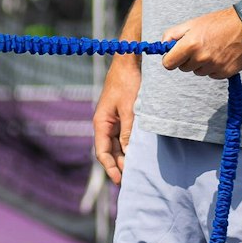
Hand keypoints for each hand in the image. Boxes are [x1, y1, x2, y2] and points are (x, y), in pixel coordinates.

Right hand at [93, 58, 140, 185]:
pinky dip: (131, 145)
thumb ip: (128, 132)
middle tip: (132, 179)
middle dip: (119, 165)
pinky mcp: (123, 116)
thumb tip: (128, 154)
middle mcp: (105, 124)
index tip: (120, 180)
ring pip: (118, 145)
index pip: (103, 152)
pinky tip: (140, 152)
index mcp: (101, 123)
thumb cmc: (127, 83)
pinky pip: (125, 135)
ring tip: (137, 170)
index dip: (110, 168)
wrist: (130, 62)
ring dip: (126, 157)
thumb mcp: (129, 109)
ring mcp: (114, 120)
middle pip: (110, 151)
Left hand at [160, 6, 241, 78]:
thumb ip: (172, 34)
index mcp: (190, 45)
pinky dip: (215, 68)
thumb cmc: (218, 23)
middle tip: (199, 46)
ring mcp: (215, 66)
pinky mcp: (226, 72)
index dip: (171, 59)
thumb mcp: (192, 23)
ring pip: (198, 72)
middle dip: (188, 59)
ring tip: (213, 49)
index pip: (168, 64)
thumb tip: (162, 46)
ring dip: (202, 64)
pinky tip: (222, 55)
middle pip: (184, 68)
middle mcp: (202, 58)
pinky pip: (212, 75)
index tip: (175, 55)